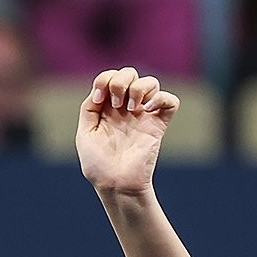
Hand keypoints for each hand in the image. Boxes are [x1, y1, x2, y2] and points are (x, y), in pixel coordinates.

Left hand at [76, 67, 178, 195]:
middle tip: (115, 104)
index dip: (105, 79)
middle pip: (130, 73)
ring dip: (139, 88)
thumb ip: (89, 109)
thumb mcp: (85, 133)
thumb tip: (100, 90)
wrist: (115, 183)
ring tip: (132, 109)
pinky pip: (171, 101)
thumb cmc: (98, 163)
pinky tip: (146, 110)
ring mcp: (143, 115)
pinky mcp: (158, 125)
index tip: (100, 100)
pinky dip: (161, 98)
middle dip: (121, 80)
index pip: (110, 77)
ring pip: (151, 82)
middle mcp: (125, 108)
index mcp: (106, 108)